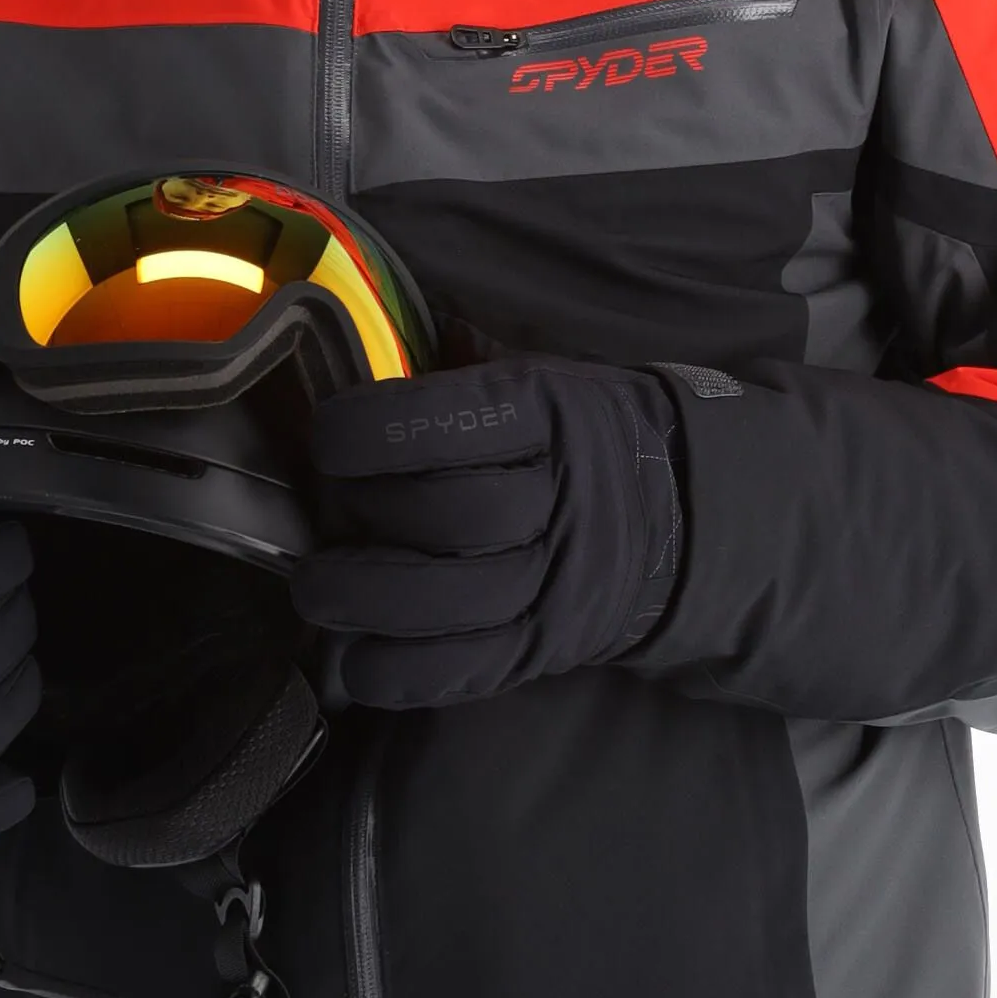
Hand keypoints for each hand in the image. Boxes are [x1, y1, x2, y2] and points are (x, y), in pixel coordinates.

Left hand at [290, 356, 682, 707]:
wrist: (680, 515)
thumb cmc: (578, 433)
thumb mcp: (538, 374)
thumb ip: (455, 359)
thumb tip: (360, 324)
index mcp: (549, 412)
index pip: (448, 421)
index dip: (370, 431)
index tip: (327, 436)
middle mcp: (560, 496)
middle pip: (446, 515)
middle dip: (362, 517)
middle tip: (319, 513)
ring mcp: (559, 582)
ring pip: (450, 601)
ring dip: (364, 598)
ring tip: (316, 587)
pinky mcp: (549, 649)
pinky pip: (466, 672)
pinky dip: (398, 672)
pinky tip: (354, 657)